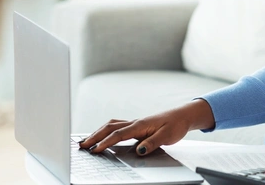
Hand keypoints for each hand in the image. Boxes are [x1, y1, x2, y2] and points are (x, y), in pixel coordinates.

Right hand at [78, 99, 214, 155]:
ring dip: (98, 132)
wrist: (183, 115)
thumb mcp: (167, 136)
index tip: (95, 150)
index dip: (105, 142)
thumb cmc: (176, 125)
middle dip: (94, 136)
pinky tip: (102, 135)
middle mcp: (135, 122)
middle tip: (81, 145)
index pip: (118, 134)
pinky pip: (117, 126)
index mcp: (140, 125)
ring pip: (112, 125)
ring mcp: (135, 123)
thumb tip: (139, 150)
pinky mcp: (137, 125)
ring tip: (86, 140)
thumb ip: (152, 143)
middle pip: (110, 128)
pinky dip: (106, 130)